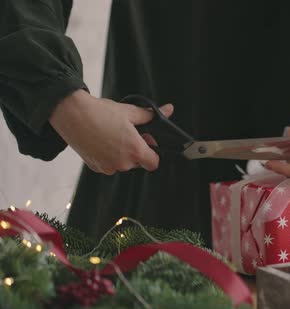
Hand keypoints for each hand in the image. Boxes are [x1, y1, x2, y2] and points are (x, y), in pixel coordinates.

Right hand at [49, 90, 173, 174]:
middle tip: (128, 134)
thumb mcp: (130, 111)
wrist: (71, 114)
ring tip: (112, 135)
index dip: (153, 153)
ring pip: (123, 164)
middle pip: (138, 163)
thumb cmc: (101, 112)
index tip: (147, 142)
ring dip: (122, 154)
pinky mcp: (96, 167)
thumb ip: (151, 115)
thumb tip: (168, 109)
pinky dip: (108, 156)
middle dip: (136, 150)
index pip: (154, 163)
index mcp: (134, 150)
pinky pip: (109, 165)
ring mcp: (108, 167)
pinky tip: (102, 141)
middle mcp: (123, 163)